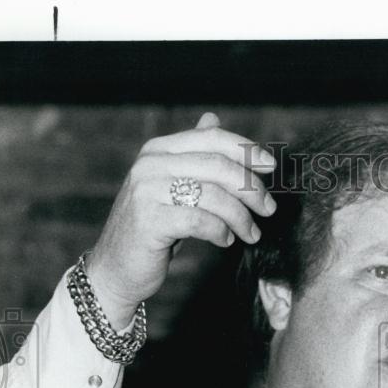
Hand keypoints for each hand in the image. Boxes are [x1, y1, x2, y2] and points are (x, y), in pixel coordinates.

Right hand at [85, 112, 276, 329]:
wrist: (116, 268)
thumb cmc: (152, 229)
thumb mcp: (172, 186)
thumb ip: (192, 156)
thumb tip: (213, 119)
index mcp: (159, 150)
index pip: (212, 139)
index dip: (246, 150)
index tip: (271, 167)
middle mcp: (150, 164)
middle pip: (218, 166)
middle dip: (251, 188)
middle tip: (268, 209)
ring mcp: (147, 191)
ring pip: (213, 195)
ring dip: (241, 216)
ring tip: (251, 233)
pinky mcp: (149, 220)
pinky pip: (200, 221)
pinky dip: (220, 232)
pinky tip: (226, 240)